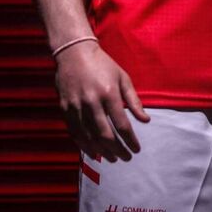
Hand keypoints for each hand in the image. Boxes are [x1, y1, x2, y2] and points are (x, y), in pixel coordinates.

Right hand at [54, 41, 150, 160]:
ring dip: (102, 152)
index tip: (137, 149)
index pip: (122, 125)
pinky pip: (75, 133)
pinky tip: (94, 153)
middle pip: (106, 135)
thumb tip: (146, 120)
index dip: (130, 140)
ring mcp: (76, 106)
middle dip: (118, 150)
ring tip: (112, 158)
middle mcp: (92, 102)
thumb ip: (134, 100)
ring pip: (90, 137)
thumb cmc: (103, 64)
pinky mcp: (65, 108)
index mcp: (109, 93)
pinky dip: (84, 146)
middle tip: (126, 158)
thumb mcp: (123, 78)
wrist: (73, 52)